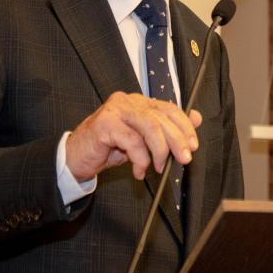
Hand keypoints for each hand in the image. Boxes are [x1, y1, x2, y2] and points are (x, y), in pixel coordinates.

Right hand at [64, 92, 201, 181]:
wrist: (76, 158)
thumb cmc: (108, 148)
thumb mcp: (141, 140)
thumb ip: (165, 129)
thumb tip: (196, 118)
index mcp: (139, 102)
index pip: (169, 108)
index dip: (184, 127)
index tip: (193, 145)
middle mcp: (128, 101)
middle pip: (162, 118)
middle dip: (177, 141)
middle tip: (184, 159)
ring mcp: (115, 110)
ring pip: (150, 127)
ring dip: (160, 151)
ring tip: (158, 168)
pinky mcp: (105, 124)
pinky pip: (132, 142)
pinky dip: (140, 160)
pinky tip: (139, 171)